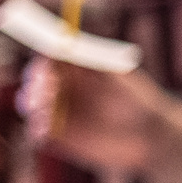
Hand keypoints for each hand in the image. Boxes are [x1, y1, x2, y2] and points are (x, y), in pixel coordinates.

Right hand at [21, 58, 171, 175]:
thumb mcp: (117, 74)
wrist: (149, 136)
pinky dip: (36, 131)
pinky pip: (38, 134)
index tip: (46, 68)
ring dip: (33, 107)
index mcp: (73, 70)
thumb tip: (65, 43)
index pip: (47, 61)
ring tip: (47, 109)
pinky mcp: (59, 139)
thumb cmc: (137, 99)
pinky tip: (44, 131)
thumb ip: (92, 59)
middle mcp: (61, 90)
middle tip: (48, 90)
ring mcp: (57, 114)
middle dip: (36, 86)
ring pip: (31, 107)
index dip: (43, 63)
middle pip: (35, 83)